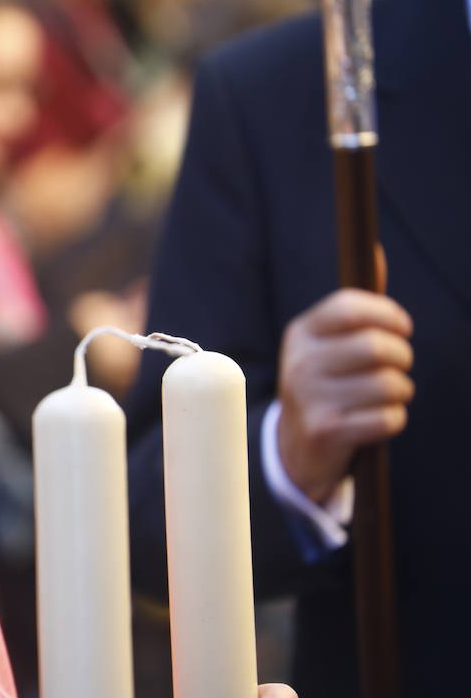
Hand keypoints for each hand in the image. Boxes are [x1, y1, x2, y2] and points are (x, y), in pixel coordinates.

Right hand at [277, 284, 412, 503]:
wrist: (295, 446)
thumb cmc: (326, 384)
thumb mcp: (328, 343)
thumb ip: (356, 306)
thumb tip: (376, 250)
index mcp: (301, 334)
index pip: (349, 307)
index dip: (387, 314)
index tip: (402, 327)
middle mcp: (300, 362)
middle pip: (377, 347)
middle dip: (402, 358)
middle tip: (397, 367)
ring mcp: (310, 397)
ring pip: (389, 385)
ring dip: (400, 393)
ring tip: (384, 397)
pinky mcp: (326, 430)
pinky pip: (388, 419)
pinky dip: (392, 421)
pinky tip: (375, 421)